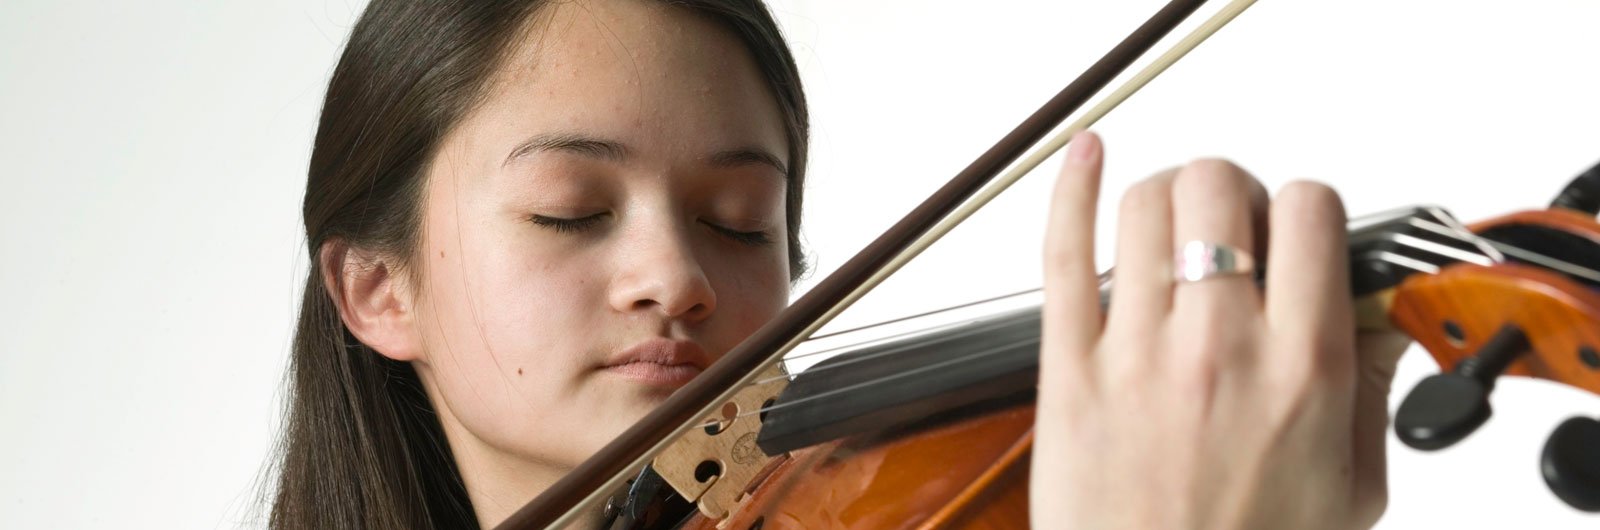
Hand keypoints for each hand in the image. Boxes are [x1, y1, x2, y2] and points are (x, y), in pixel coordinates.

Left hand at [1031, 132, 1408, 528]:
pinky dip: (1070, 189)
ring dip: (1167, 194)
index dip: (1307, 208)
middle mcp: (1219, 348)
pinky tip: (1084, 158)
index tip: (1297, 233)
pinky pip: (1062, 254)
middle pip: (1224, 188)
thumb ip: (1368, 393)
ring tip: (1172, 222)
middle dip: (1234, 190)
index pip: (1315, 213)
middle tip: (1231, 230)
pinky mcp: (1067, 370)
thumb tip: (1380, 320)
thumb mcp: (1349, 490)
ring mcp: (1136, 354)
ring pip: (1148, 206)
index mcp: (1303, 370)